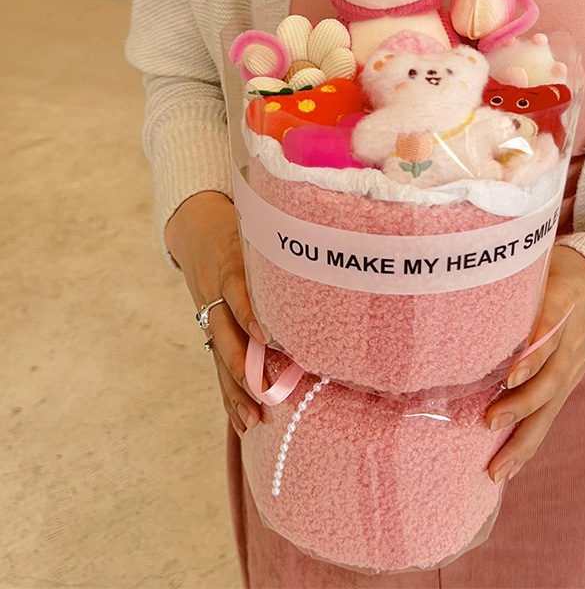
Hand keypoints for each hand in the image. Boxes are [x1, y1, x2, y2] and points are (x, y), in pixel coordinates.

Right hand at [165, 191, 266, 436]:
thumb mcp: (255, 225)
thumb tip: (327, 253)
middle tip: (264, 393)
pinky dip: (229, 394)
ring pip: (219, 355)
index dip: (248, 310)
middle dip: (244, 365)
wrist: (195, 226)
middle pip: (225, 331)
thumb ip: (283, 241)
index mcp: (229, 258)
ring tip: (254, 418)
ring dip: (237, 389)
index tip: (265, 334)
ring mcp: (209, 312)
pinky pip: (217, 364)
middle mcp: (215, 290)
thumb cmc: (240, 226)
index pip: (236, 286)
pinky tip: (242, 421)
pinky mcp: (209, 329)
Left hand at [485, 245, 584, 482]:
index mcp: (563, 302)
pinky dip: (530, 442)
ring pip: (551, 406)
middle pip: (550, 377)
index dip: (532, 354)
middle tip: (489, 421)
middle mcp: (570, 340)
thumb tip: (467, 268)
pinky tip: (508, 467)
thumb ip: (514, 272)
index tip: (510, 374)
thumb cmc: (562, 269)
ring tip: (497, 467)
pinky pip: (551, 415)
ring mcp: (572, 365)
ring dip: (524, 438)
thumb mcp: (543, 261)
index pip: (549, 329)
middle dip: (520, 403)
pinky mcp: (569, 382)